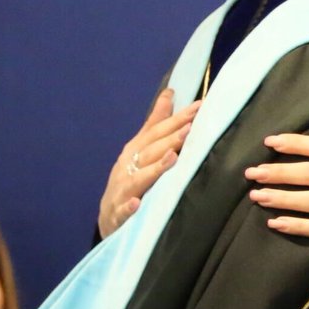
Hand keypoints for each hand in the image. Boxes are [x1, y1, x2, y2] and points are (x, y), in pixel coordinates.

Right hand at [98, 89, 199, 237]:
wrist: (109, 215)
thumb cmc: (130, 176)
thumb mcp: (141, 147)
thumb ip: (156, 122)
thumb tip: (169, 93)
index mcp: (136, 150)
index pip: (158, 132)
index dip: (177, 119)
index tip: (199, 107)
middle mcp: (128, 167)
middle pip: (151, 151)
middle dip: (170, 139)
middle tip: (190, 128)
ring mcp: (123, 189)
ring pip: (139, 178)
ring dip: (155, 168)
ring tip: (172, 157)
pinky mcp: (119, 213)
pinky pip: (124, 210)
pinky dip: (129, 207)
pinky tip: (137, 203)